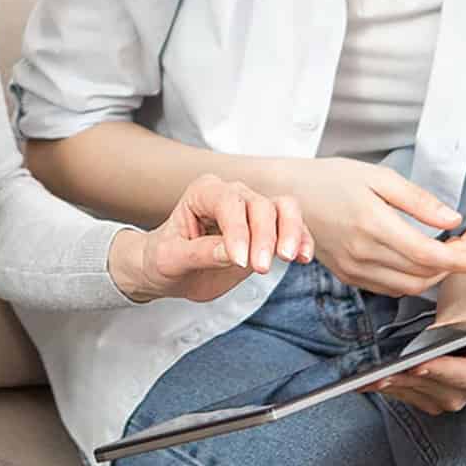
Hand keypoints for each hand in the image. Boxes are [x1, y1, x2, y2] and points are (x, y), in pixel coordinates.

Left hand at [111, 172, 312, 303]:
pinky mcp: (268, 231)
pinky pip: (292, 227)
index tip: (239, 261)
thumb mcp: (169, 260)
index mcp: (203, 193)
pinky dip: (301, 240)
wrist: (170, 272)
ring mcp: (252, 211)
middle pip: (261, 204)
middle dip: (265, 237)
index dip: (238, 231)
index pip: (229, 203)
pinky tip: (303, 258)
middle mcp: (231, 195)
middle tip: (260, 269)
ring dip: (291, 232)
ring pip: (284, 208)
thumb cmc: (163, 259)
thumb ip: (198, 253)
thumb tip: (231, 252)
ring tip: (288, 257)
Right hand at [270, 157, 465, 296]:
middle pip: (425, 274)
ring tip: (450, 249)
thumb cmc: (330, 178)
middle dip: (457, 263)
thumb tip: (452, 219)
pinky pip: (390, 287)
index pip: (430, 256)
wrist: (285, 194)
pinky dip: (414, 279)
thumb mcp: (377, 176)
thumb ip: (417, 201)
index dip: (463, 260)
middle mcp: (363, 253)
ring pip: (410, 287)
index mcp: (373, 225)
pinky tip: (422, 259)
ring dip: (437, 274)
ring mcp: (354, 269)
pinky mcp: (348, 275)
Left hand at [371, 259, 465, 415]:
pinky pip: (401, 397)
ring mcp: (442, 399)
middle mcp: (464, 393)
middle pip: (436, 390)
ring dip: (395, 386)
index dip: (448, 372)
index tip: (424, 362)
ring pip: (415, 395)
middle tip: (387, 371)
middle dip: (412, 382)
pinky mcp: (422, 400)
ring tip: (372, 375)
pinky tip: (364, 381)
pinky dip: (384, 389)